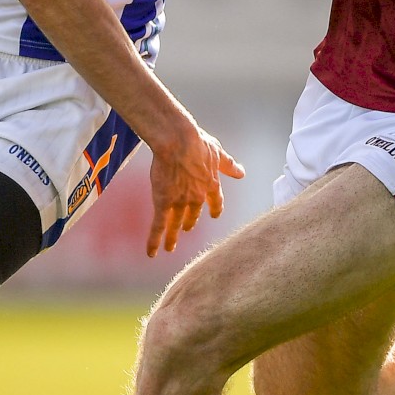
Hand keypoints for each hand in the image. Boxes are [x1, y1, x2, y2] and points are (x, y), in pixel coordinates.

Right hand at [144, 120, 245, 256]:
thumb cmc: (197, 142)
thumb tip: (241, 172)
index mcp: (211, 184)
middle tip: (186, 230)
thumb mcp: (218, 152)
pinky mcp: (163, 203)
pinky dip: (154, 241)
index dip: (214, 209)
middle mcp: (197, 197)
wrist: (178, 142)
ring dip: (172, 236)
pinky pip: (158, 226)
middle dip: (190, 223)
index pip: (215, 201)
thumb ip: (228, 165)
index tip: (214, 215)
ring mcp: (179, 202)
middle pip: (193, 215)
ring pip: (176, 223)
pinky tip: (152, 253)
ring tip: (170, 247)